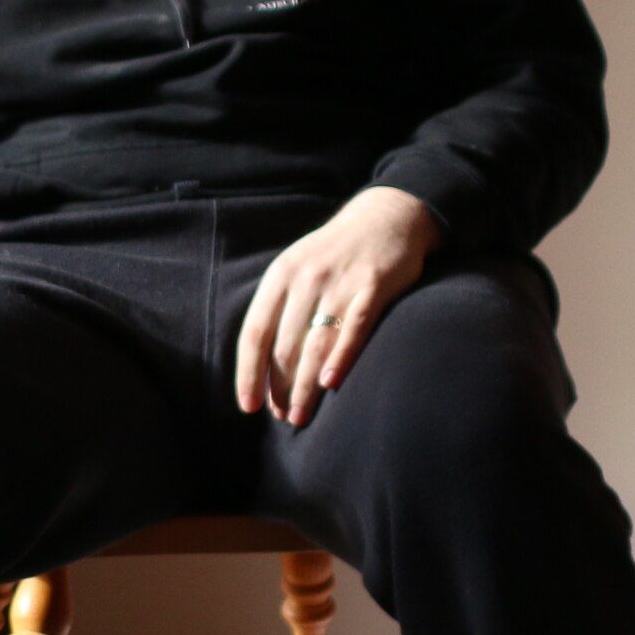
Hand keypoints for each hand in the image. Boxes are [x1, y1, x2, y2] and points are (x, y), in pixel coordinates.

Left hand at [234, 187, 441, 427]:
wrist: (385, 217)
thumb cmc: (334, 256)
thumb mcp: (297, 270)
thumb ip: (281, 312)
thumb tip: (264, 370)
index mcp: (280, 276)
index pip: (255, 333)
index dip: (249, 373)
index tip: (248, 406)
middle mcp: (306, 278)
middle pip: (285, 345)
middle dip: (280, 388)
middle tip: (283, 418)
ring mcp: (340, 281)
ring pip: (316, 343)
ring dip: (305, 386)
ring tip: (300, 416)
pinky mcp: (374, 285)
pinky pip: (355, 326)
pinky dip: (341, 356)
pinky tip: (329, 383)